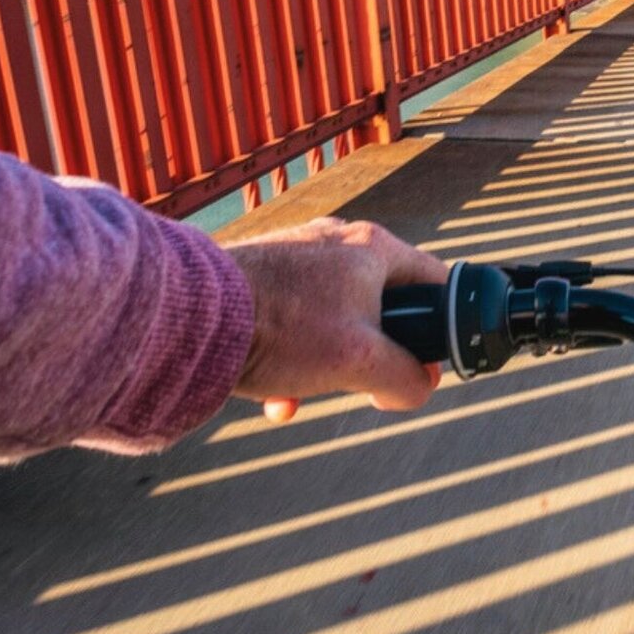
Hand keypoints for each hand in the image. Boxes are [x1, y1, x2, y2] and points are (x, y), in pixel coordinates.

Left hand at [223, 218, 446, 422]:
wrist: (189, 317)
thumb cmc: (282, 328)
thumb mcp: (361, 363)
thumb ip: (406, 379)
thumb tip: (416, 388)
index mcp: (375, 248)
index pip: (437, 281)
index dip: (444, 328)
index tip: (429, 364)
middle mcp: (339, 241)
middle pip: (384, 306)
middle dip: (376, 355)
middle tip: (365, 383)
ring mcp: (297, 256)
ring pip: (337, 319)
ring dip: (330, 364)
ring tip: (308, 391)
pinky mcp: (262, 275)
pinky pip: (296, 321)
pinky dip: (293, 359)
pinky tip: (275, 393)